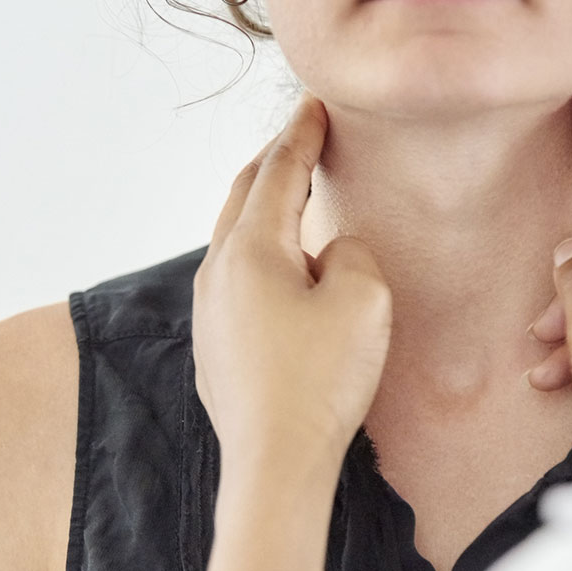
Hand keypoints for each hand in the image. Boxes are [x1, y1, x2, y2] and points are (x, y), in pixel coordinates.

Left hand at [192, 91, 392, 483]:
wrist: (275, 464)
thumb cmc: (319, 382)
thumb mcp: (362, 298)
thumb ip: (350, 253)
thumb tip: (328, 253)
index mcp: (249, 250)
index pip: (277, 172)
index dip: (300, 135)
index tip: (314, 106)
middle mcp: (217, 274)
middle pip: (243, 198)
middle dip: (273, 163)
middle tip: (301, 139)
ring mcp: (209, 314)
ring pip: (235, 241)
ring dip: (263, 211)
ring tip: (291, 200)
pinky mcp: (215, 349)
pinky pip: (236, 284)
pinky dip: (260, 258)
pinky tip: (281, 274)